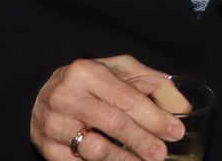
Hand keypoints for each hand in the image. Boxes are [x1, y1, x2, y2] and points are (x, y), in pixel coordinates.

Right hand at [31, 56, 183, 160]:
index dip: (153, 117)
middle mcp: (67, 97)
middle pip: (113, 123)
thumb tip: (182, 106)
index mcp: (87, 72)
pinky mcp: (48, 149)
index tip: (175, 130)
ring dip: (124, 160)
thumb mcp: (118, 70)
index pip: (126, 98)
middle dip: (142, 140)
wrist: (39, 94)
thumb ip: (151, 82)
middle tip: (162, 153)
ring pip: (95, 149)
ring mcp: (54, 125)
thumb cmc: (88, 82)